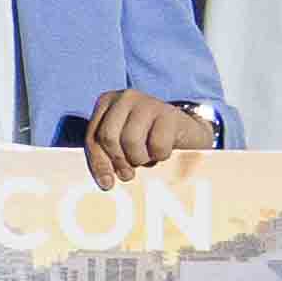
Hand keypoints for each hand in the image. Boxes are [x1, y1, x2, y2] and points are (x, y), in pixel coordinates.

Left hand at [80, 89, 219, 187]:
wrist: (188, 133)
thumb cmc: (148, 141)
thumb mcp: (122, 146)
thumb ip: (107, 157)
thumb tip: (105, 182)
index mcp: (107, 103)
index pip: (93, 136)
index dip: (98, 163)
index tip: (107, 183)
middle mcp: (125, 97)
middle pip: (108, 137)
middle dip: (119, 160)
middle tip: (130, 172)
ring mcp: (148, 102)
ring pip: (131, 141)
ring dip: (140, 158)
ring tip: (148, 156)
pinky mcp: (169, 114)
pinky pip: (156, 145)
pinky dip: (160, 155)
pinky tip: (164, 150)